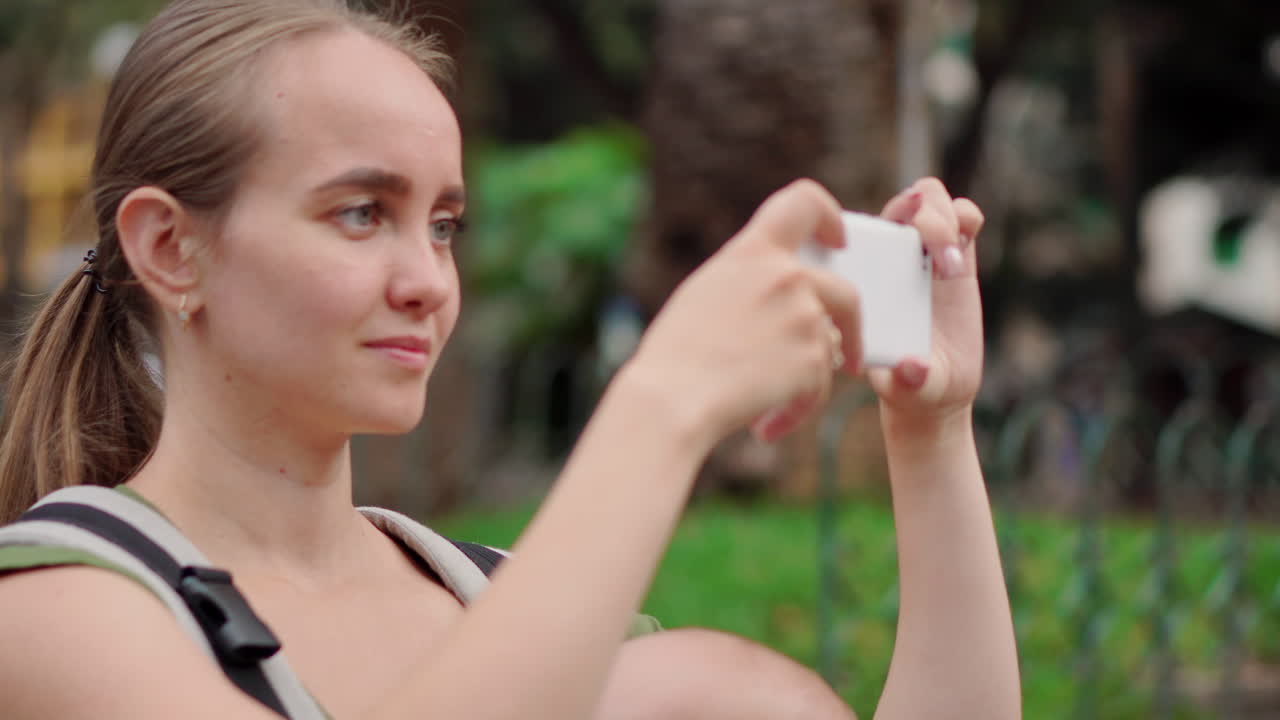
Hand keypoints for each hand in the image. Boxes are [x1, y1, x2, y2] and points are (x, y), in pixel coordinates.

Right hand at [625, 180, 865, 449]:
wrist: (673, 397)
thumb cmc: (676, 354)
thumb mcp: (706, 293)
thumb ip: (749, 280)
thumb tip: (786, 295)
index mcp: (753, 251)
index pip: (804, 202)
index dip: (830, 217)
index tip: (838, 244)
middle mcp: (786, 275)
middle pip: (845, 291)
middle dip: (851, 327)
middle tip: (849, 355)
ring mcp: (804, 316)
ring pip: (831, 345)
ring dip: (810, 378)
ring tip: (775, 404)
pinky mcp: (814, 359)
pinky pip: (819, 385)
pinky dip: (797, 408)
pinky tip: (767, 426)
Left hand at [870, 177, 985, 427]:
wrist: (934, 391)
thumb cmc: (906, 386)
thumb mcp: (903, 387)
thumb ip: (905, 379)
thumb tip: (912, 367)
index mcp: (865, 276)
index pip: (865, 222)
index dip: (885, 217)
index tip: (901, 243)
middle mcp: (892, 257)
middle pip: (905, 201)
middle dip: (927, 216)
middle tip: (940, 260)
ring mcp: (925, 255)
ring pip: (932, 199)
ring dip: (946, 218)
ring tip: (951, 265)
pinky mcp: (959, 259)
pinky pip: (965, 217)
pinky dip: (968, 217)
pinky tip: (964, 252)